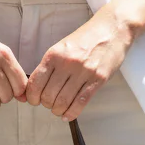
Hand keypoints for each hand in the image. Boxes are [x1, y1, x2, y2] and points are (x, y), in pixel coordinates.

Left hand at [25, 7, 135, 121]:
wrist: (112, 29)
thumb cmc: (86, 39)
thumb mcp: (62, 47)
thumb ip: (50, 66)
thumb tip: (37, 87)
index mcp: (54, 54)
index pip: (36, 83)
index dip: (32, 97)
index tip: (35, 100)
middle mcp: (67, 63)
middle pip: (49, 95)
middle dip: (46, 105)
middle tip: (49, 104)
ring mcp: (84, 72)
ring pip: (63, 101)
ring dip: (58, 110)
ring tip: (59, 109)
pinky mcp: (98, 79)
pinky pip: (81, 102)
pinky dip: (72, 113)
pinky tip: (67, 115)